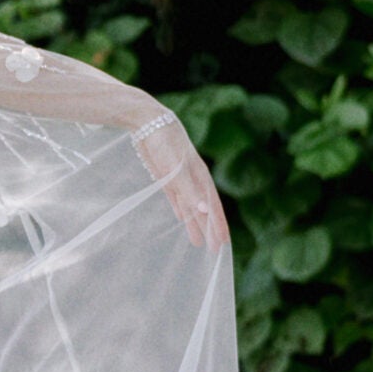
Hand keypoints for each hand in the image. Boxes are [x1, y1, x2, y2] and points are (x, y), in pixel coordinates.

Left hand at [131, 110, 227, 250]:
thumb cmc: (165, 143)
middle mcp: (193, 179)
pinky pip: (177, 199)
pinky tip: (182, 219)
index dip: (218, 224)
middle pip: (204, 209)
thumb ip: (189, 190)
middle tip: (215, 249)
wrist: (149, 122)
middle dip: (210, 228)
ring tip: (198, 241)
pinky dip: (181, 210)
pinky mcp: (167, 177)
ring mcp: (180, 178)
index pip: (212, 206)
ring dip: (195, 223)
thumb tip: (205, 211)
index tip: (223, 243)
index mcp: (199, 177)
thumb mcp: (176, 169)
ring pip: (191, 206)